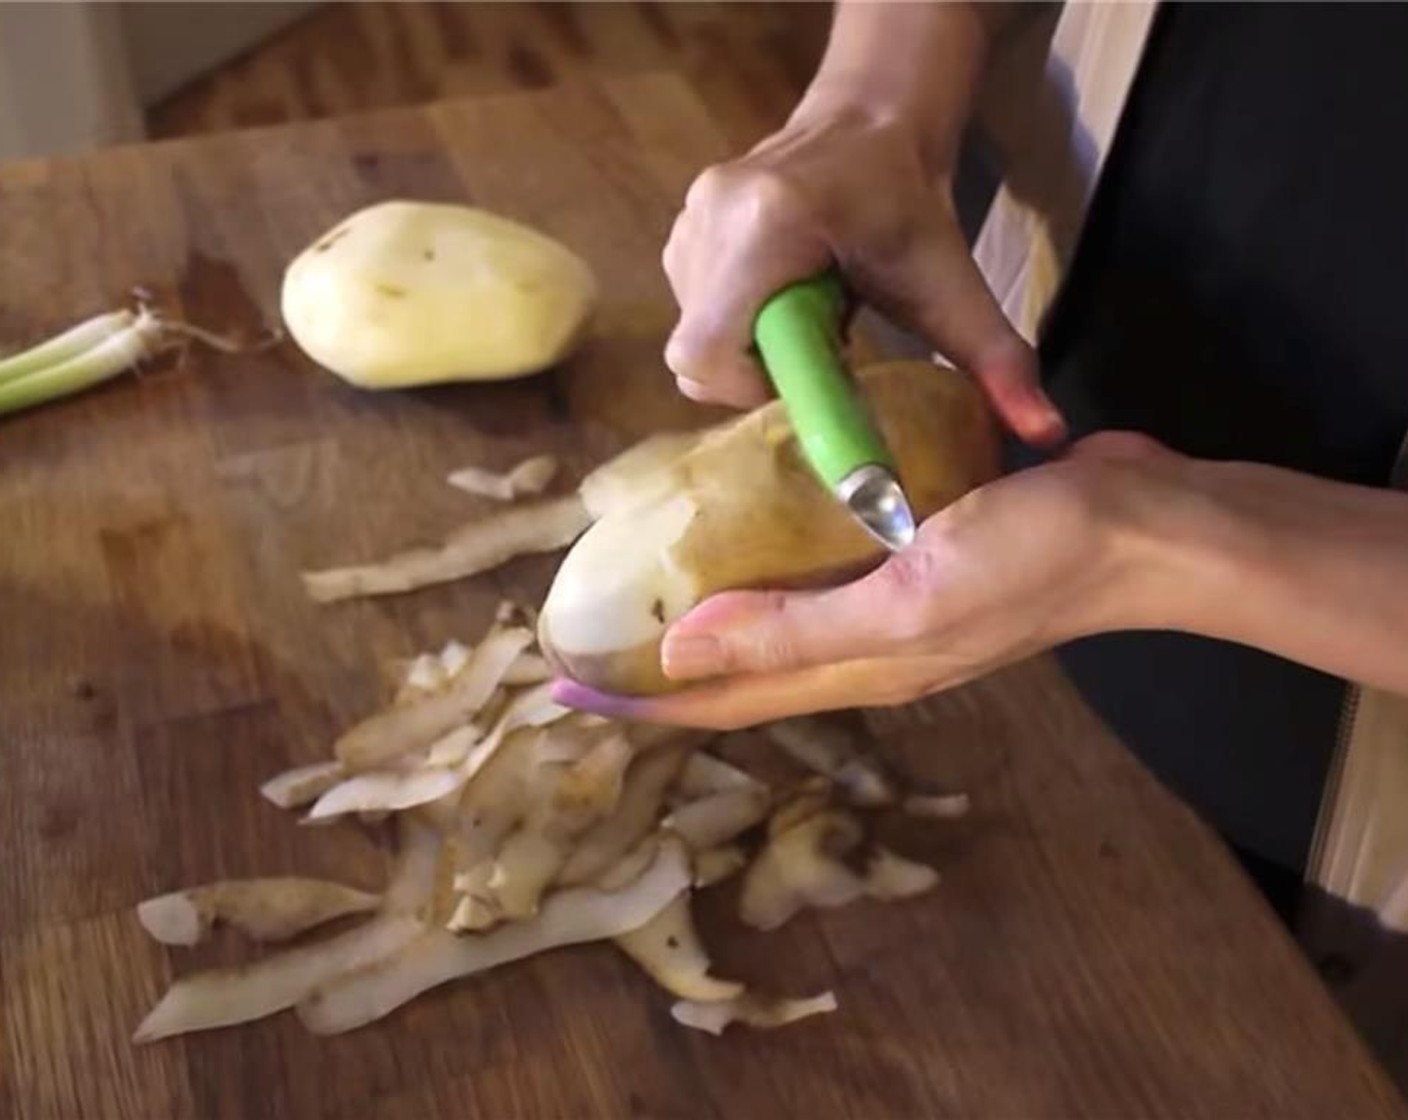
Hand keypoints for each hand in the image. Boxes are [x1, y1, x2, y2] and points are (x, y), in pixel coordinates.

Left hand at [552, 434, 1183, 729]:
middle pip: (740, 667)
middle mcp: (862, 648)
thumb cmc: (1028, 559)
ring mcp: (890, 605)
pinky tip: (744, 519)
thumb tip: (678, 654)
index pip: (723, 697)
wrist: (1140, 526)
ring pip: (775, 619)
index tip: (563, 684)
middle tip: (589, 633)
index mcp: (853, 667)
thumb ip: (796, 630)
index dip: (642, 697)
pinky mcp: (913, 556)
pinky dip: (766, 559)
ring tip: (644, 578)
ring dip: (708, 610)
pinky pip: (817, 571)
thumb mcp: (907, 601)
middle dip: (660, 663)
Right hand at [661, 101, 1065, 445]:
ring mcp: (691, 219)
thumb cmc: (911, 204)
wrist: (873, 118)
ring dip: (748, 350)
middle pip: (696, 355)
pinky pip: (693, 308)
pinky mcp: (684, 226)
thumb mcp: (953, 285)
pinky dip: (734, 325)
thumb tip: (1049, 432)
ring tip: (807, 322)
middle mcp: (712, 217)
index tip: (814, 374)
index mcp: (767, 226)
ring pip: (693, 334)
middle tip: (817, 355)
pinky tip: (783, 303)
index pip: (707, 354)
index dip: (752, 389)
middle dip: (756, 374)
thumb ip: (998, 360)